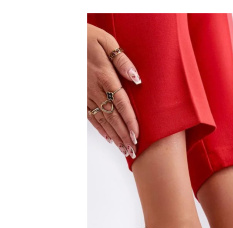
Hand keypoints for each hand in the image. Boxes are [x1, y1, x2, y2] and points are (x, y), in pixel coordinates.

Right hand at [87, 24, 139, 157]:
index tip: (136, 136)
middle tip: (133, 151)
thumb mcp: (106, 41)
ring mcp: (86, 95)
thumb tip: (136, 79)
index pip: (121, 105)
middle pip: (113, 118)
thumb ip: (122, 61)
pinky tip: (109, 139)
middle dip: (123, 136)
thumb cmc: (87, 37)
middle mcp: (96, 90)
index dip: (129, 122)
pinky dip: (101, 130)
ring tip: (125, 151)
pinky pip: (91, 117)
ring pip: (103, 121)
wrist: (61, 39)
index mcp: (105, 77)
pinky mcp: (80, 97)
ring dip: (115, 137)